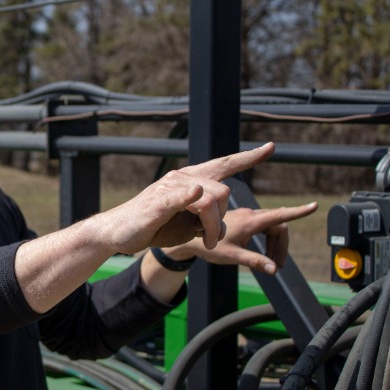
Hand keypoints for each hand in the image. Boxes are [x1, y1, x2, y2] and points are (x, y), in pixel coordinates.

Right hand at [107, 142, 275, 253]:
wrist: (118, 233)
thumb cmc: (153, 227)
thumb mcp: (187, 225)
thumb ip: (206, 219)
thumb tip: (221, 225)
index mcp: (191, 181)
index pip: (224, 164)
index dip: (248, 157)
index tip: (271, 148)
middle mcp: (183, 178)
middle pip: (224, 190)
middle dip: (225, 218)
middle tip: (211, 239)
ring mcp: (171, 188)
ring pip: (212, 200)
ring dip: (214, 227)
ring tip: (206, 241)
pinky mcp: (160, 201)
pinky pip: (185, 195)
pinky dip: (194, 196)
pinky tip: (195, 196)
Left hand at [166, 202, 318, 274]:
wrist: (186, 237)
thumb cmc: (206, 245)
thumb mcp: (232, 256)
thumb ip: (254, 261)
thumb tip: (274, 270)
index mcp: (250, 221)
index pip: (280, 216)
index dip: (297, 212)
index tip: (313, 206)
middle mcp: (249, 216)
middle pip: (278, 225)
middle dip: (282, 245)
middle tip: (278, 264)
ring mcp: (245, 217)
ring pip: (270, 226)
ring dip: (274, 244)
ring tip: (270, 262)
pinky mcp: (241, 220)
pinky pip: (261, 227)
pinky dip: (266, 239)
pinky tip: (258, 251)